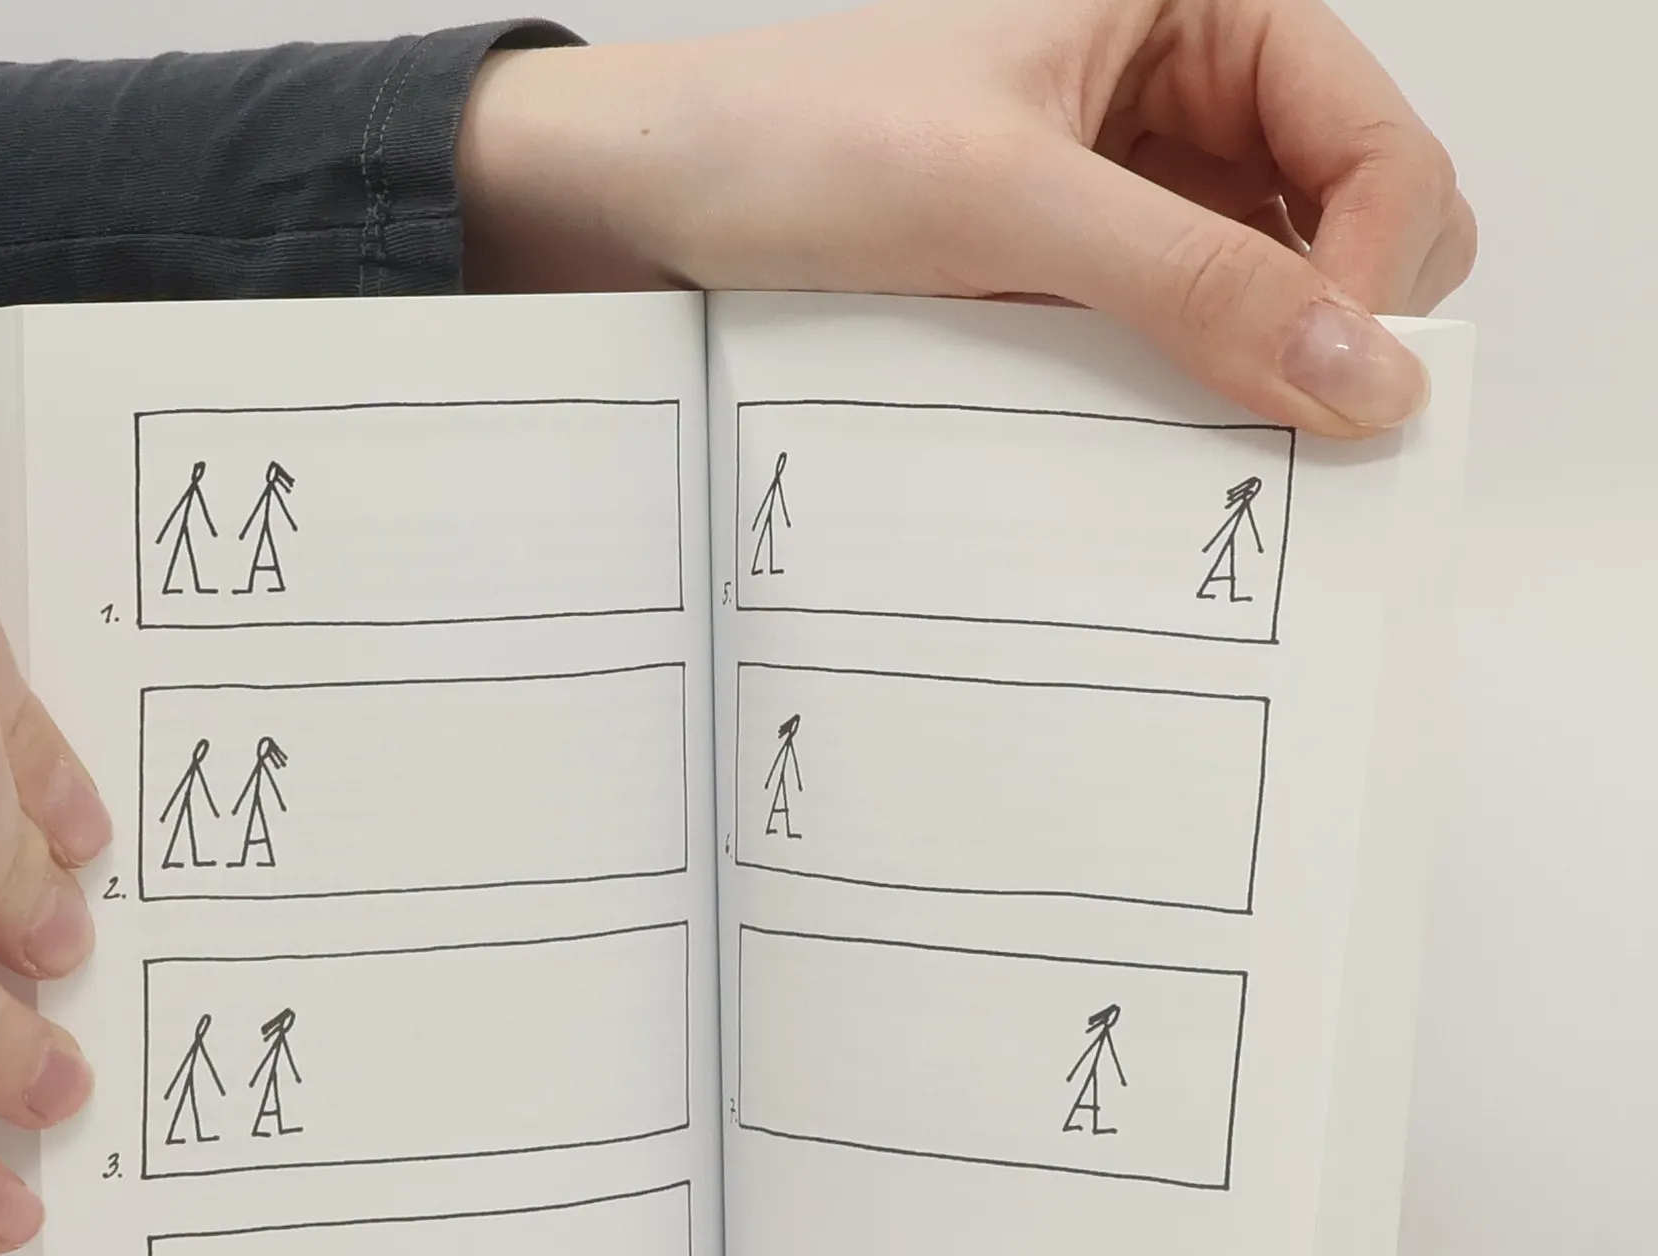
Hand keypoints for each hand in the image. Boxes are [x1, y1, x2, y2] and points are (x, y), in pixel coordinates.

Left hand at [460, 0, 1474, 434]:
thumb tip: (1367, 373)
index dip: (1379, 272)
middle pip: (1351, 222)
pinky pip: (1173, 338)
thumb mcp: (1002, 202)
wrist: (643, 199)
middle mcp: (1180, 91)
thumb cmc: (791, 143)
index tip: (1336, 396)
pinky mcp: (1070, 268)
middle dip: (1335, 326)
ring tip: (1202, 446)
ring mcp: (1128, 187)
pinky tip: (1143, 440)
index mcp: (1195, 8)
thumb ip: (1190, 280)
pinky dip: (1179, 393)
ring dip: (1255, 371)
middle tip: (1280, 435)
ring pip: (1268, 294)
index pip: (1379, 144)